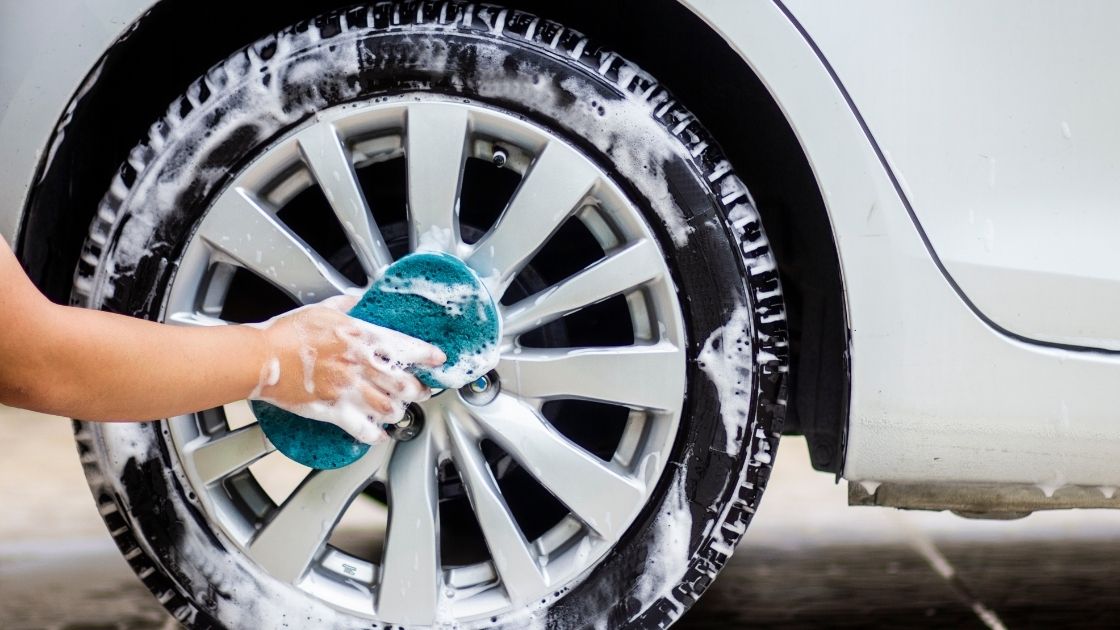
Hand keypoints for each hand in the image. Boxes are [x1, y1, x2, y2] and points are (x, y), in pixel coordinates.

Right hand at [249, 295, 444, 443]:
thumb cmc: (288, 333)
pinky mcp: (332, 410)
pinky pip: (363, 429)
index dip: (428, 356)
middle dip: (418, 390)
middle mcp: (360, 364)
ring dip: (398, 411)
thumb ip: (348, 305)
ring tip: (399, 411)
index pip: (406, 347)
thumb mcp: (323, 309)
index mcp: (361, 337)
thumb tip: (361, 298)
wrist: (261, 358)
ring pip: (389, 408)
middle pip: (404, 384)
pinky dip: (375, 435)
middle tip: (421, 392)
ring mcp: (348, 390)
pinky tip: (378, 434)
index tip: (438, 360)